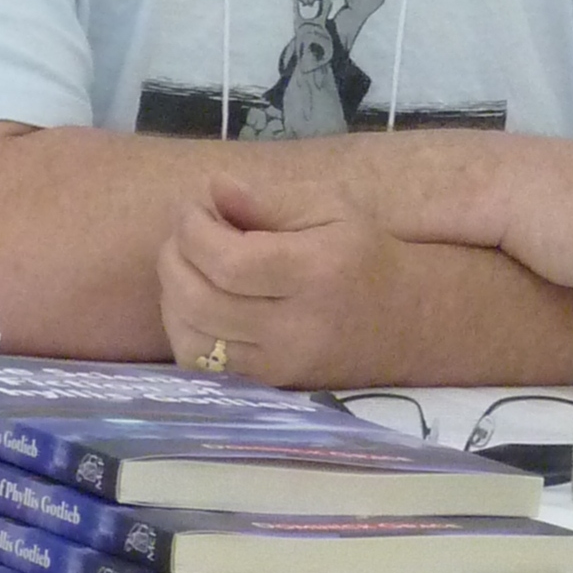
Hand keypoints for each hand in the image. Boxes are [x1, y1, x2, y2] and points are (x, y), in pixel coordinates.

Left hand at [158, 173, 408, 388]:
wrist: (401, 321)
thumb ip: (269, 199)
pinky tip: (194, 301)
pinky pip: (200, 366)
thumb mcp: (329, 207)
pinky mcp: (266, 384)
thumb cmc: (362, 253)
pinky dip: (183, 329)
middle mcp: (295, 327)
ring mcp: (278, 364)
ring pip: (192, 338)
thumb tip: (214, 188)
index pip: (230, 263)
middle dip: (174, 258)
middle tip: (185, 233)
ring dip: (171, 294)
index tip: (195, 209)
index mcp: (315, 273)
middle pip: (202, 301)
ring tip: (186, 263)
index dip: (195, 232)